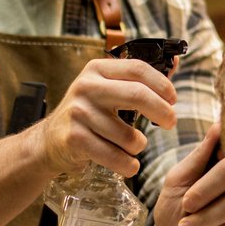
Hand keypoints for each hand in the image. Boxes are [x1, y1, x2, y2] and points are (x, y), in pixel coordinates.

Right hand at [32, 57, 177, 177]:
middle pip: (137, 95)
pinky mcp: (74, 138)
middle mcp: (86, 86)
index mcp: (97, 69)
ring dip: (139, 146)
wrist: (49, 141)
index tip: (173, 99)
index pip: (138, 69)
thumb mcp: (108, 89)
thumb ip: (139, 79)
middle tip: (171, 123)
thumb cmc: (88, 114)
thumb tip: (175, 60)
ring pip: (129, 135)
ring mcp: (78, 112)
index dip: (162, 84)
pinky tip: (128, 164)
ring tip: (132, 147)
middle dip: (162, 111)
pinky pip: (115, 156)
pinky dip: (128, 165)